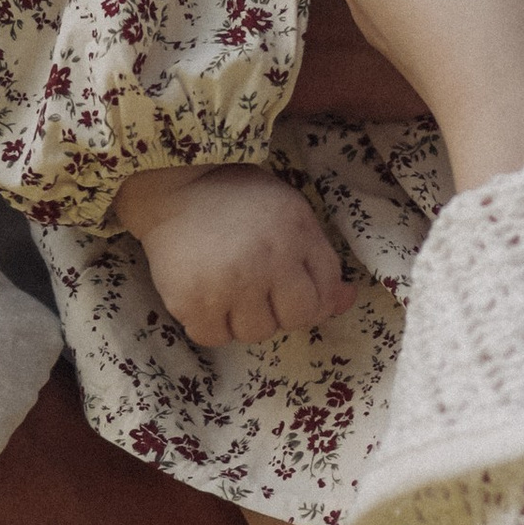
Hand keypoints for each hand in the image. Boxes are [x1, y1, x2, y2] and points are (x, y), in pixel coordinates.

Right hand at [115, 167, 350, 347]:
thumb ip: (321, 260)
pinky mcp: (191, 301)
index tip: (289, 284)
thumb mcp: (293, 216)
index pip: (323, 296)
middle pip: (294, 321)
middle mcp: (266, 263)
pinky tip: (207, 296)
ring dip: (245, 319)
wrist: (176, 187)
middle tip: (258, 285)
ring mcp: (227, 285)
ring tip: (230, 287)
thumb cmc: (240, 199)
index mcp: (297, 236)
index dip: (310, 297)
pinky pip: (214, 338)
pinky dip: (212, 324)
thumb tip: (347, 300)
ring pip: (255, 334)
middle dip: (281, 310)